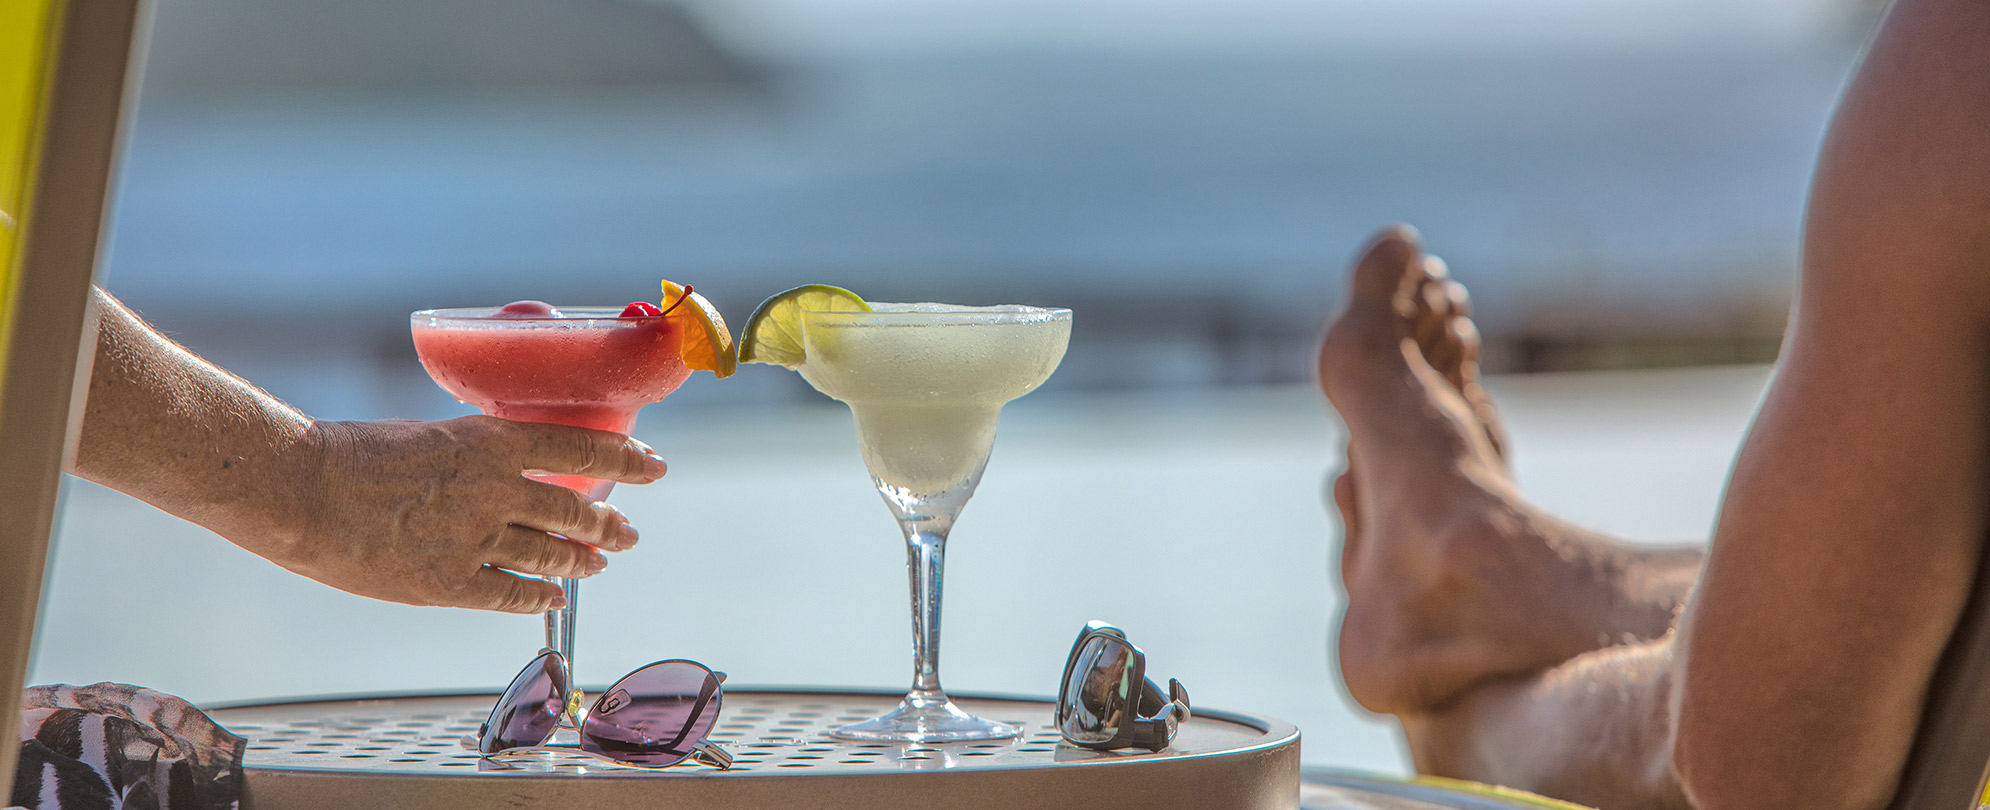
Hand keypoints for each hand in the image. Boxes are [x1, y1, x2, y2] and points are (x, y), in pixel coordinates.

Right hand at [246, 416, 666, 612]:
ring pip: (551, 555)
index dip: (625, 458)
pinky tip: (552, 599)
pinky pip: (511, 594)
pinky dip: (539, 598)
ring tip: (598, 563)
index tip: (654, 466)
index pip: (581, 446)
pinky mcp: (449, 582)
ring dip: (581, 561)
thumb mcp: (427, 435)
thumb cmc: (349, 455)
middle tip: (627, 532)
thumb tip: (501, 469)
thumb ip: (472, 455)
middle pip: (575, 510)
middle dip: (609, 524)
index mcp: (490, 442)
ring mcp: (476, 538)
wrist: (300, 490)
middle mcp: (495, 490)